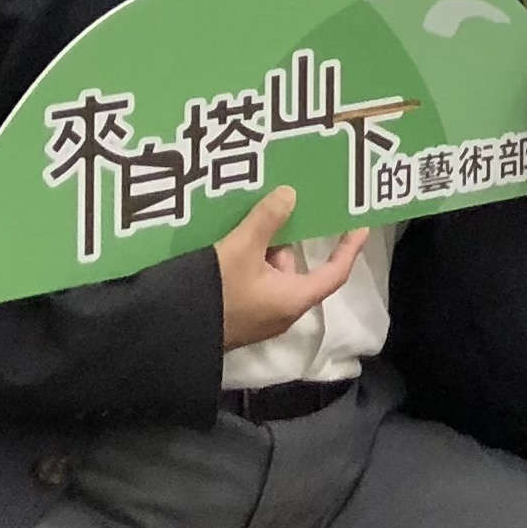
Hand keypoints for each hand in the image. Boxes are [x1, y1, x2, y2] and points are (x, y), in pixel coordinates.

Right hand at [212, 187, 368, 350]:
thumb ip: (267, 220)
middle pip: (293, 268)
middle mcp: (280, 311)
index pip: (334, 273)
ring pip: (267, 273)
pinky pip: (249, 283)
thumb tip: (291, 194)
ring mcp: (256, 316)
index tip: (359, 225)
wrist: (167, 333)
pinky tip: (226, 241)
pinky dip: (245, 262)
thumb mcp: (241, 249)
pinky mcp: (234, 316)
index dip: (348, 248)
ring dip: (259, 249)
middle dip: (283, 239)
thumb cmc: (216, 292)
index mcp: (293, 298)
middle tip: (274, 206)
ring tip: (244, 218)